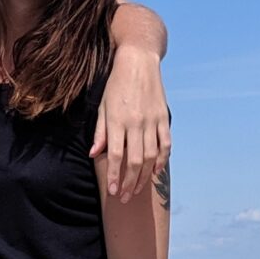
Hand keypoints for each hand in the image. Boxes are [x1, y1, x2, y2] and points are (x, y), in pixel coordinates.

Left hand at [93, 49, 170, 200]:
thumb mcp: (102, 106)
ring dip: (144, 177)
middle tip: (124, 197)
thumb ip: (100, 132)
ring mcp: (152, 120)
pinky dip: (162, 160)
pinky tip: (155, 172)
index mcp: (117, 120)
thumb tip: (94, 155)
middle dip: (129, 183)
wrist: (138, 61)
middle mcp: (135, 123)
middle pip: (134, 161)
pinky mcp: (163, 117)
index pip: (115, 156)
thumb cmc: (116, 84)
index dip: (114, 176)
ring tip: (137, 189)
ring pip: (151, 156)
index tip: (113, 192)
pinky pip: (165, 144)